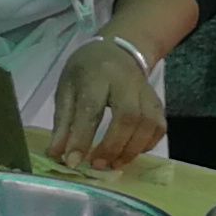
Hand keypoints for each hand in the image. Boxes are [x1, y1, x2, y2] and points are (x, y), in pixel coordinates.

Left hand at [46, 31, 166, 173]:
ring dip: (130, 150)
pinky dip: (146, 146)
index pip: (91, 108)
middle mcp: (126, 82)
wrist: (118, 50)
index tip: (72, 161)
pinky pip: (159, 128)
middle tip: (97, 165)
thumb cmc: (86, 71)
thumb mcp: (66, 89)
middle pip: (128, 116)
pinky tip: (129, 153)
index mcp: (97, 75)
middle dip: (113, 146)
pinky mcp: (157, 102)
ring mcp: (146, 92)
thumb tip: (56, 154)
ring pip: (148, 124)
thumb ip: (63, 122)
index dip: (81, 138)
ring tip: (112, 164)